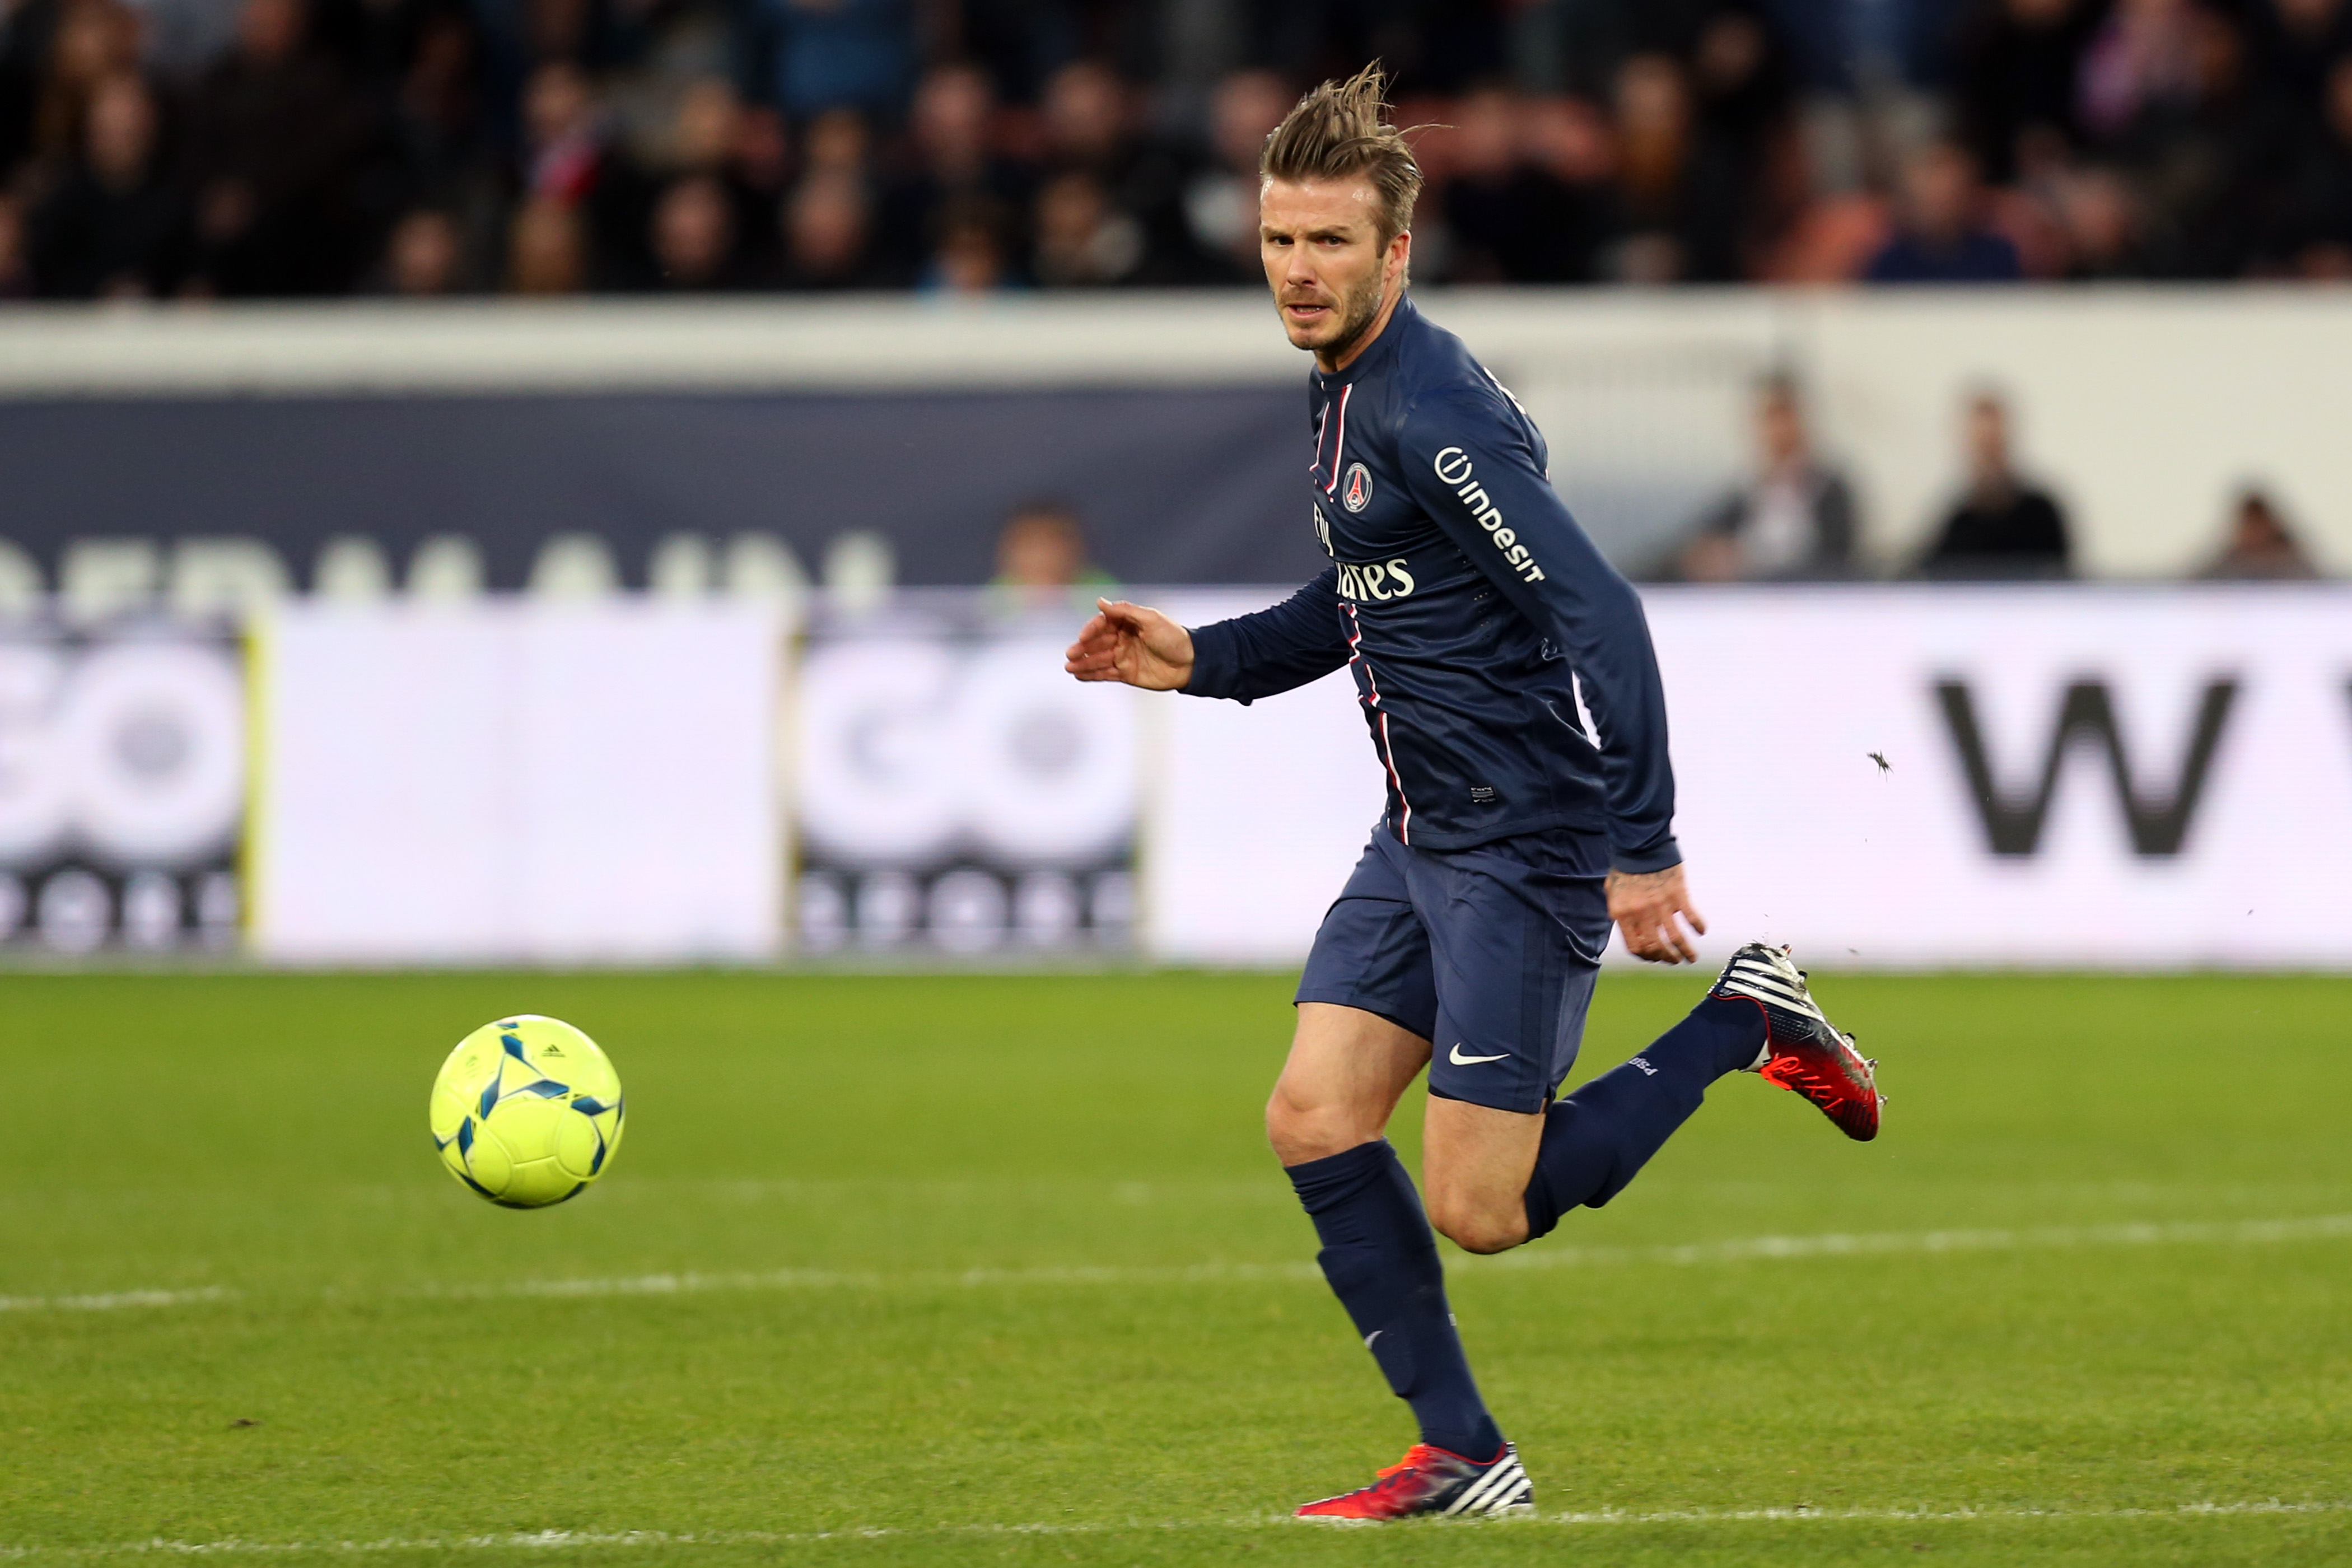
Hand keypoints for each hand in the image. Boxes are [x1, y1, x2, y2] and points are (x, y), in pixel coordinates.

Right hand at [1064, 598, 1194, 690]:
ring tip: (1069, 667)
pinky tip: (1078, 675)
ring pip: (1098, 660)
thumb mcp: (1151, 619)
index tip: (1083, 636)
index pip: (1102, 624)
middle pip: (1097, 643)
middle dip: (1082, 648)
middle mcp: (1122, 638)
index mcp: (1126, 622)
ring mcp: (1123, 656)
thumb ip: (1125, 611)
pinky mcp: (1126, 673)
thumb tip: (1099, 601)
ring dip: (1083, 663)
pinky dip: (1091, 675)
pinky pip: (1105, 674)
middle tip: (1070, 654)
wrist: (1191, 662)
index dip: (1091, 630)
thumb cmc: (1173, 637)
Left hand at [1607, 864, 1706, 963]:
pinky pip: (1691, 917)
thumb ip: (1619, 913)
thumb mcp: (1612, 892)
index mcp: (1622, 914)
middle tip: (1674, 960)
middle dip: (1667, 958)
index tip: (1656, 958)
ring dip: (1685, 952)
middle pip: (1657, 947)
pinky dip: (1698, 927)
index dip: (1647, 957)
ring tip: (1690, 958)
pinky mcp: (1678, 894)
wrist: (1640, 844)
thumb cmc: (1625, 867)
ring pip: (1676, 938)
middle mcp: (1641, 913)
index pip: (1636, 947)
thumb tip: (1629, 931)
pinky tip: (1701, 931)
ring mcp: (1661, 905)